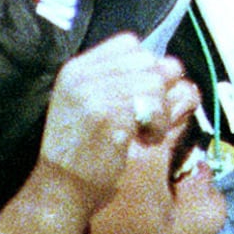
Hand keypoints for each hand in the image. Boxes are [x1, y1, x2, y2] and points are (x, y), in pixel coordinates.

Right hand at [35, 35, 194, 220]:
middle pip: (148, 60)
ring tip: (146, 131)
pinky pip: (154, 106)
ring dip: (161, 110)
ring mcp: (93, 94)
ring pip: (156, 82)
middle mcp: (82, 76)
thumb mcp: (89, 103)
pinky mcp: (108, 115)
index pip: (129, 43)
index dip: (145, 68)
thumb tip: (172, 65)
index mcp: (75, 69)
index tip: (139, 96)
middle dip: (158, 89)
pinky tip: (145, 140)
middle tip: (146, 117)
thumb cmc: (83, 150)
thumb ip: (121, 79)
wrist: (60, 190)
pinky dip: (159, 125)